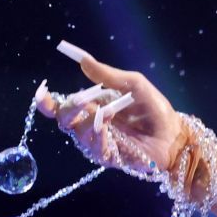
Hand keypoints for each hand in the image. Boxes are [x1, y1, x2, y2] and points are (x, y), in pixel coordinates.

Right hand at [34, 41, 182, 181]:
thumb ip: (108, 75)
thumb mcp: (134, 85)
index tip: (41, 92)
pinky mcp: (110, 157)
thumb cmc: (155, 109)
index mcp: (93, 106)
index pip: (62, 106)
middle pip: (65, 120)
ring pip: (78, 134)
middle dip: (68, 109)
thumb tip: (83, 59)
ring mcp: (99, 142)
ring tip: (106, 114)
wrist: (175, 134)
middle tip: (81, 101)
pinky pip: (94, 148)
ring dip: (88, 122)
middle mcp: (91, 124)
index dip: (47, 102)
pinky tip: (107, 127)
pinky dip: (98, 136)